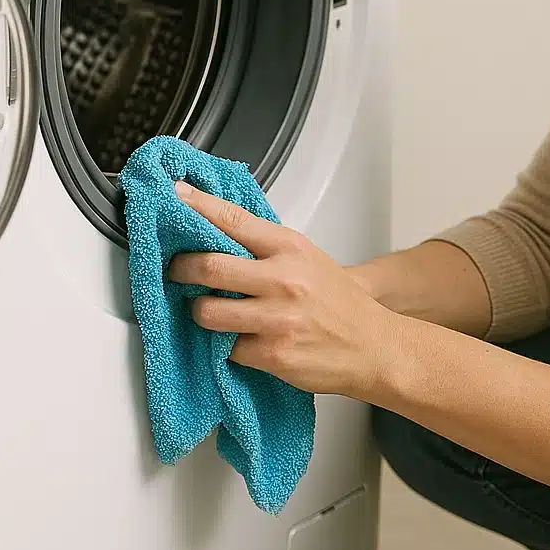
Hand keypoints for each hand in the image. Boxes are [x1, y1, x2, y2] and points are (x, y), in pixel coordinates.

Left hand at [167, 181, 404, 398]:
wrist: (375, 347)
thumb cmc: (340, 304)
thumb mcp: (309, 259)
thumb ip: (267, 247)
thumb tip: (218, 233)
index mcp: (291, 248)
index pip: (234, 219)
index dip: (197, 206)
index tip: (173, 195)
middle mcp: (284, 279)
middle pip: (209, 266)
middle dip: (181, 269)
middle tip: (176, 271)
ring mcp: (278, 318)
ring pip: (208, 312)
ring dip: (201, 313)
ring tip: (212, 312)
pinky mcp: (273, 354)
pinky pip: (227, 348)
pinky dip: (228, 347)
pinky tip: (245, 341)